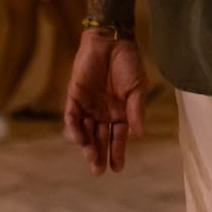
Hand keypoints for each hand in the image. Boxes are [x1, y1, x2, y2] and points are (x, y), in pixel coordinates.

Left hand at [63, 30, 149, 174]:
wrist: (111, 41)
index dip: (118, 152)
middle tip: (99, 171)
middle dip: (99, 155)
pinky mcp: (74, 97)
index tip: (118, 168)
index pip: (118, 137)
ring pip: (85, 131)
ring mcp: (88, 106)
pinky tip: (79, 139)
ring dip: (87, 146)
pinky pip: (72, 117)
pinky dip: (74, 129)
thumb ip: (137, 110)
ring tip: (91, 158)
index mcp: (121, 112)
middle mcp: (103, 112)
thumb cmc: (128, 63)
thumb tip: (140, 134)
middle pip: (100, 138)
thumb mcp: (138, 87)